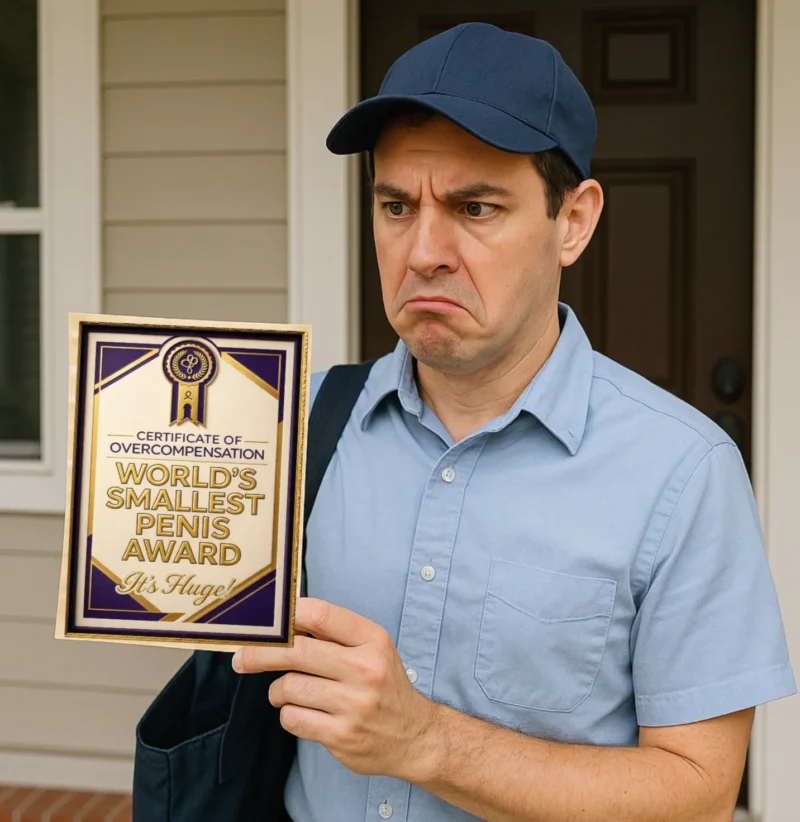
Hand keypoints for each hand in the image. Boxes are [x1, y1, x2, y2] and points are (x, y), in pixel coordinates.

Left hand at [232, 597, 439, 779]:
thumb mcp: (372, 648)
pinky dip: (288, 714)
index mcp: (373, 640)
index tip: (265, 621)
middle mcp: (365, 669)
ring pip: (288, 687)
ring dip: (278, 690)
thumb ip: (333, 633)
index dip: (286, 615)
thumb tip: (282, 620)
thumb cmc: (384, 684)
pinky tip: (302, 712)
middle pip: (296, 651)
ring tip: (286, 691)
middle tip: (241, 657)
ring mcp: (353, 704)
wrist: (415, 736)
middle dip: (260, 653)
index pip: (320, 615)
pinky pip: (292, 718)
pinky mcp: (341, 735)